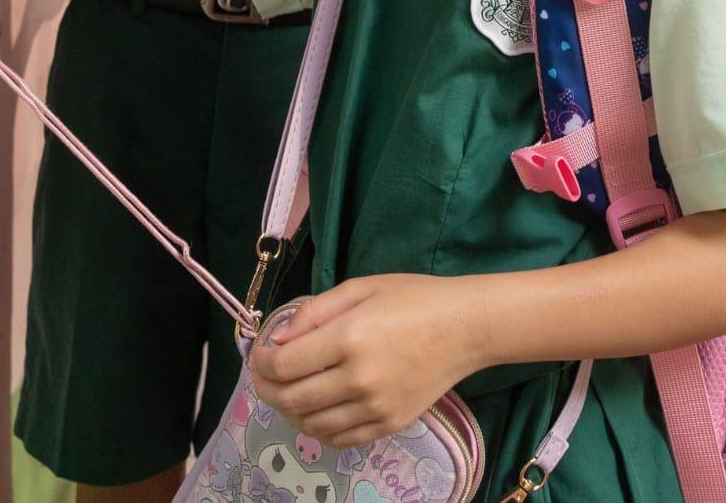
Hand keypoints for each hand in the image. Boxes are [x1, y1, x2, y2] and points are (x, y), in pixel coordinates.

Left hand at [249, 274, 486, 448]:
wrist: (465, 328)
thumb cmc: (413, 299)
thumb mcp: (360, 287)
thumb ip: (314, 311)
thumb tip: (278, 339)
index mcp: (349, 338)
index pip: (284, 365)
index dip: (261, 362)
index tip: (260, 353)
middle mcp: (358, 379)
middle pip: (291, 399)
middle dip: (266, 388)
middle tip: (264, 376)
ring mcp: (375, 408)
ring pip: (310, 424)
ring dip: (288, 409)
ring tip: (288, 391)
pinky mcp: (388, 425)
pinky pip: (338, 438)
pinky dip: (316, 428)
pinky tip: (315, 410)